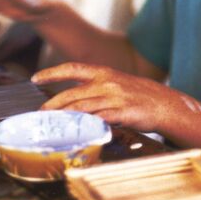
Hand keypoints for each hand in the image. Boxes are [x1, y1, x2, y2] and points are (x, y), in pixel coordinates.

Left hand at [32, 62, 194, 133]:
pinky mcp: (121, 113)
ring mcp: (114, 98)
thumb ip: (96, 86)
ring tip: (51, 124)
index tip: (35, 78)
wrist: (165, 104)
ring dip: (63, 117)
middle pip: (71, 93)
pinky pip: (98, 120)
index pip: (72, 68)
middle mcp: (106, 83)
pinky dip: (84, 125)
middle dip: (52, 103)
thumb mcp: (117, 83)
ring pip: (81, 108)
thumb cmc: (139, 95)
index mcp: (104, 72)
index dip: (51, 72)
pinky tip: (74, 130)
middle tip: (40, 113)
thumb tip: (73, 95)